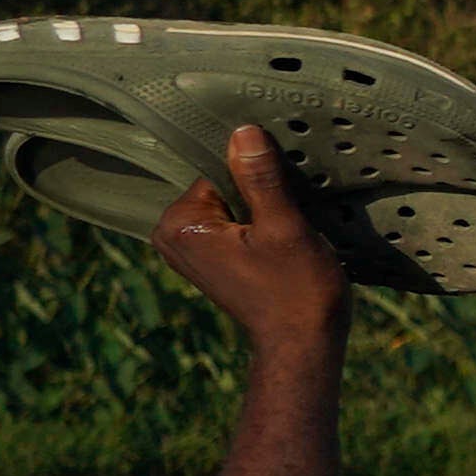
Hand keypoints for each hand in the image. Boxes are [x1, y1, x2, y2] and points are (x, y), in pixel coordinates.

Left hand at [150, 125, 351, 340]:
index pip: (220, 170)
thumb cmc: (296, 291)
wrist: (303, 345)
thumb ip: (260, 178)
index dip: (259, 176)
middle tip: (290, 220)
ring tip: (288, 234)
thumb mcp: (284, 228)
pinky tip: (283, 244)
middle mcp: (172, 235)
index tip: (287, 195)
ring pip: (232, 205)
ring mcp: (189, 250)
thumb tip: (243, 131)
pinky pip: (234, 224)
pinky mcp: (208, 261)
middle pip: (223, 186)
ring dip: (264, 210)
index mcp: (181, 224)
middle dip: (260, 194)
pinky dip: (259, 226)